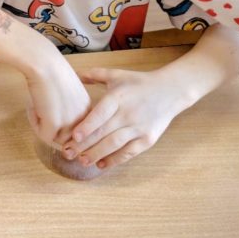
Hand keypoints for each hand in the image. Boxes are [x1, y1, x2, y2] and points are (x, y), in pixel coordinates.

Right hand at [25, 53, 90, 145]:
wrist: (45, 63)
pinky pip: (43, 136)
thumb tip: (57, 127)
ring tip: (36, 107)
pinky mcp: (55, 124)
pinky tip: (33, 107)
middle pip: (67, 139)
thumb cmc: (54, 72)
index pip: (79, 133)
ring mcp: (71, 123)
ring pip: (55, 139)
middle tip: (40, 111)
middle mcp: (84, 120)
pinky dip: (35, 124)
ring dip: (42, 127)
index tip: (51, 114)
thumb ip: (69, 110)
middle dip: (52, 129)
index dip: (62, 127)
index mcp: (90, 112)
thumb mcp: (69, 94)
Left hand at [63, 66, 189, 169]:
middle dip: (84, 145)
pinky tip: (101, 164)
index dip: (87, 126)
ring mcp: (139, 128)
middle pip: (104, 132)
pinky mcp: (148, 139)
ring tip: (82, 161)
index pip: (100, 114)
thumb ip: (95, 74)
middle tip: (68, 153)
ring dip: (97, 154)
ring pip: (115, 144)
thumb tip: (74, 73)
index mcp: (118, 97)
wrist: (170, 91)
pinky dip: (115, 160)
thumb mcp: (117, 75)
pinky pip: (129, 152)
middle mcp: (128, 113)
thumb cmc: (139, 83)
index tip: (73, 136)